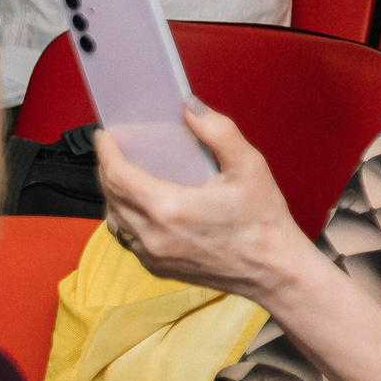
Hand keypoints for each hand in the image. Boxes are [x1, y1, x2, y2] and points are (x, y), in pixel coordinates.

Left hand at [94, 103, 306, 300]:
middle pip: (111, 196)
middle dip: (107, 169)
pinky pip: (127, 239)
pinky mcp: (158, 268)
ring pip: (114, 220)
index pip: (117, 176)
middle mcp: (154, 236)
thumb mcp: (249, 167)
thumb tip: (189, 107)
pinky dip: (125, 218)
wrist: (276, 272)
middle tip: (114, 150)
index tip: (105, 136)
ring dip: (113, 195)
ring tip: (122, 174)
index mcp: (170, 209)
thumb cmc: (264, 221)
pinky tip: (137, 205)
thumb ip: (218, 131)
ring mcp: (153, 256)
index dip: (106, 153)